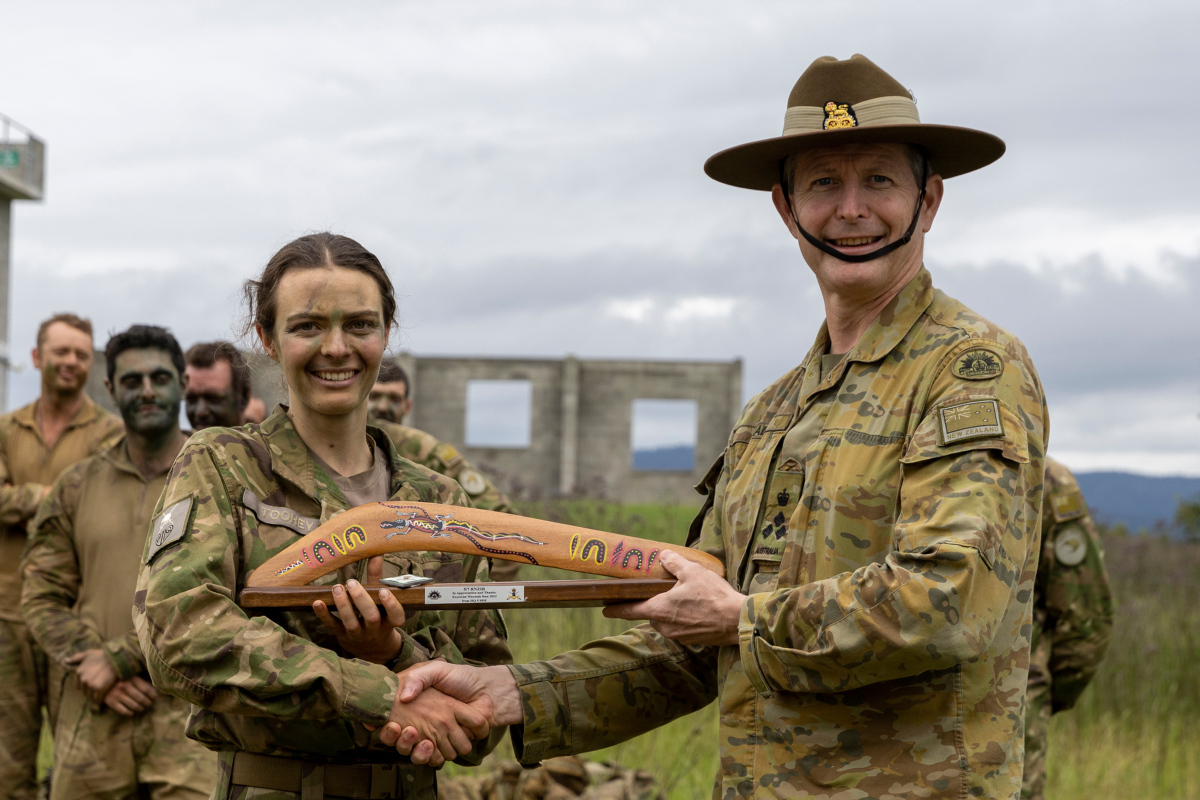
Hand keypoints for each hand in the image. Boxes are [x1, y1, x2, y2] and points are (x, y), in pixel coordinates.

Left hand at [66, 648, 117, 701]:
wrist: (116, 658)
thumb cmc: (103, 655)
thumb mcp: (88, 654)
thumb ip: (76, 658)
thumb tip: (66, 661)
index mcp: (79, 672)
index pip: (78, 686)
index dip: (85, 686)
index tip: (92, 685)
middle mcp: (83, 679)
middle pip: (84, 691)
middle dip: (90, 691)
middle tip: (98, 690)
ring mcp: (90, 684)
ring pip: (90, 696)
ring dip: (95, 696)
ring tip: (101, 694)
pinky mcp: (98, 689)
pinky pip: (97, 698)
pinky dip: (99, 700)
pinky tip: (102, 699)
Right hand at [103, 677, 157, 715]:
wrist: (102, 682)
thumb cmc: (122, 679)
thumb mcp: (132, 676)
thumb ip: (143, 682)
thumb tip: (156, 690)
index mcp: (132, 678)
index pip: (147, 689)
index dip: (153, 696)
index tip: (155, 698)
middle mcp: (125, 686)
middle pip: (141, 699)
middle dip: (148, 703)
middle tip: (149, 704)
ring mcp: (117, 695)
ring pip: (134, 706)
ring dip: (141, 708)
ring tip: (143, 708)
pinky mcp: (111, 702)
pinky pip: (124, 711)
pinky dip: (131, 713)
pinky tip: (133, 711)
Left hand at [313, 556, 406, 663]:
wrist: (372, 649)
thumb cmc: (379, 616)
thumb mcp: (382, 600)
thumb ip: (378, 577)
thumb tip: (377, 552)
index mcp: (389, 620)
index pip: (395, 615)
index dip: (391, 605)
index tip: (384, 592)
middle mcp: (374, 629)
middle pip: (371, 617)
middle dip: (361, 600)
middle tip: (352, 583)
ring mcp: (357, 634)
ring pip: (351, 622)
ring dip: (343, 605)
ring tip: (337, 588)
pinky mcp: (342, 635)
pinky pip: (332, 626)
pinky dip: (324, 615)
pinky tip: (317, 602)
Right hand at [386, 662, 521, 764]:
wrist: (487, 691)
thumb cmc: (461, 678)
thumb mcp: (436, 670)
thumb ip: (418, 678)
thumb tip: (403, 698)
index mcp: (417, 707)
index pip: (392, 724)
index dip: (387, 728)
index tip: (387, 724)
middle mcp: (423, 723)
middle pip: (402, 741)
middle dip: (401, 740)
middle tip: (404, 729)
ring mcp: (436, 736)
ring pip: (416, 752)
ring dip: (414, 748)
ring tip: (415, 734)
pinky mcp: (449, 747)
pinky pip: (433, 759)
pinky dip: (430, 756)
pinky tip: (428, 744)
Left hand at [603, 550, 744, 645]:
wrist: (737, 621)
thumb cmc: (713, 596)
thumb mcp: (692, 572)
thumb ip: (674, 563)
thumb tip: (664, 556)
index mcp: (659, 609)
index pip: (630, 610)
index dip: (616, 609)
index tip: (605, 608)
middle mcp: (664, 626)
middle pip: (651, 613)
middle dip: (654, 603)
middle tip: (662, 591)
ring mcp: (678, 635)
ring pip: (666, 620)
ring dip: (671, 610)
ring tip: (685, 597)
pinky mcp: (691, 639)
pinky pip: (680, 626)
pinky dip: (683, 617)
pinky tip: (696, 608)